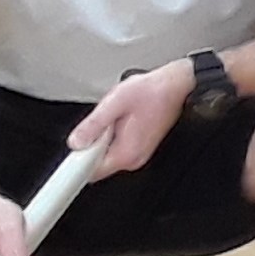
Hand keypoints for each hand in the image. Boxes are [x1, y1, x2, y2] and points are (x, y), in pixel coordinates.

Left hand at [67, 64, 189, 178]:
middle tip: (103, 122)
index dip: (78, 159)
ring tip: (116, 116)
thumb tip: (76, 141)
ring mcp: (139, 154)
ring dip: (103, 138)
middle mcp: (134, 158)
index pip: (91, 171)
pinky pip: (116, 149)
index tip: (76, 148)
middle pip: (97, 164)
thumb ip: (93, 124)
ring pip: (106, 155)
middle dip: (92, 143)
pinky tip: (122, 118)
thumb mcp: (116, 101)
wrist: (178, 84)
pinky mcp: (141, 147)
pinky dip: (113, 135)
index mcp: (127, 152)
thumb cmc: (154, 90)